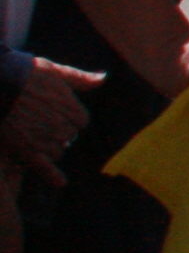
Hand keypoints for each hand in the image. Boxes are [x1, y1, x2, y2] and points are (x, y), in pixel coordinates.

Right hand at [0, 60, 97, 186]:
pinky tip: (60, 182)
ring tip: (30, 134)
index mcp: (69, 105)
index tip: (54, 111)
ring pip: (57, 150)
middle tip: (38, 120)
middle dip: (58, 130)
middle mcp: (60, 124)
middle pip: (69, 135)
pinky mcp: (25, 149)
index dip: (69, 116)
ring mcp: (43, 138)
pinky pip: (43, 166)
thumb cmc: (21, 74)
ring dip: (49, 146)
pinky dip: (52, 175)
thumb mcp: (53, 70)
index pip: (81, 120)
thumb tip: (103, 78)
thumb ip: (79, 79)